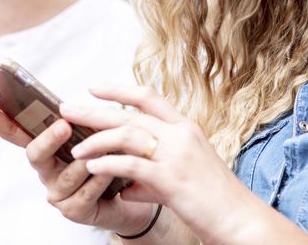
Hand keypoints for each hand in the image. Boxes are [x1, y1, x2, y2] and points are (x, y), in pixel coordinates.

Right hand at [0, 99, 155, 236]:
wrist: (134, 188)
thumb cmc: (108, 155)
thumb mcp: (92, 132)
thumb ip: (77, 120)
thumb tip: (66, 107)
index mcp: (45, 147)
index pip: (12, 130)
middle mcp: (46, 170)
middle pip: (33, 154)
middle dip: (48, 139)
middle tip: (64, 125)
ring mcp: (57, 192)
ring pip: (66, 174)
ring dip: (86, 160)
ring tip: (107, 148)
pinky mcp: (74, 211)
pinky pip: (85, 193)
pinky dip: (100, 179)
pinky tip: (111, 172)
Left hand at [61, 86, 247, 242]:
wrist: (240, 221)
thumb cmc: (213, 199)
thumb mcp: (185, 176)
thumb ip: (154, 175)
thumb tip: (127, 186)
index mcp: (185, 127)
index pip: (148, 97)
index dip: (118, 90)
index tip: (93, 87)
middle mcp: (181, 134)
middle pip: (129, 114)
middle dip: (94, 111)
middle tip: (66, 109)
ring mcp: (177, 155)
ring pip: (127, 135)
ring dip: (97, 141)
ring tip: (75, 149)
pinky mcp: (171, 179)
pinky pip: (131, 165)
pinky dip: (108, 164)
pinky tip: (91, 167)